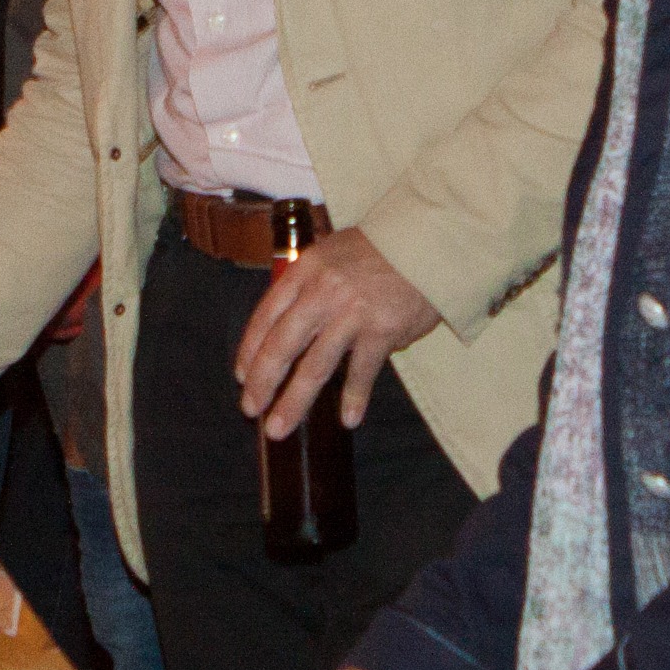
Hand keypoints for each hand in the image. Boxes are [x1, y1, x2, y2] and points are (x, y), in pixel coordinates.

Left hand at [236, 229, 440, 436]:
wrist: (428, 242)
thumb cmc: (378, 249)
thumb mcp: (331, 252)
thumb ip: (307, 285)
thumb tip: (287, 326)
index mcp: (305, 270)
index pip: (265, 315)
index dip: (250, 350)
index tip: (242, 376)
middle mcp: (322, 292)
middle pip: (282, 346)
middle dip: (262, 383)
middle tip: (250, 409)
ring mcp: (352, 313)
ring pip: (314, 367)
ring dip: (294, 402)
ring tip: (280, 428)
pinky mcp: (381, 331)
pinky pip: (361, 373)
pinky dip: (354, 399)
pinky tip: (348, 420)